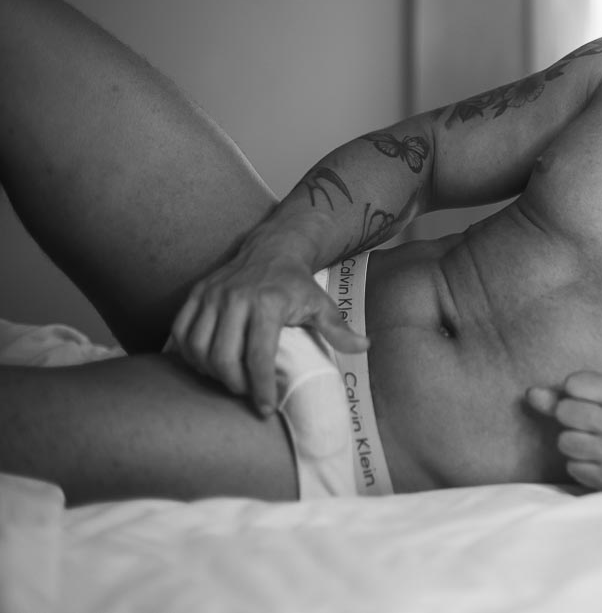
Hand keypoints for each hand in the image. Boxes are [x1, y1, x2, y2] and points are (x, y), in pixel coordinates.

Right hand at [170, 246, 367, 414]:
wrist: (272, 248)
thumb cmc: (297, 283)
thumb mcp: (322, 304)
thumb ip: (339, 329)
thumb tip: (365, 347)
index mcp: (267, 304)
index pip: (258, 356)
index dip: (261, 387)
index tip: (265, 408)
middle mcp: (235, 299)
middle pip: (223, 357)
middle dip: (234, 384)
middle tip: (247, 394)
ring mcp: (212, 295)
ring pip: (198, 347)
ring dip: (210, 372)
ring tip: (228, 380)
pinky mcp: (196, 294)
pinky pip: (181, 332)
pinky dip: (188, 354)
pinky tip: (205, 365)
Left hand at [526, 371, 601, 494]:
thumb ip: (573, 396)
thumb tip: (530, 393)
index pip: (574, 382)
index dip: (577, 393)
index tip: (595, 403)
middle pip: (564, 411)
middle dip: (573, 420)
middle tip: (597, 427)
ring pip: (564, 441)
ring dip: (576, 446)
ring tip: (601, 447)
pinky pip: (573, 467)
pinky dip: (583, 467)